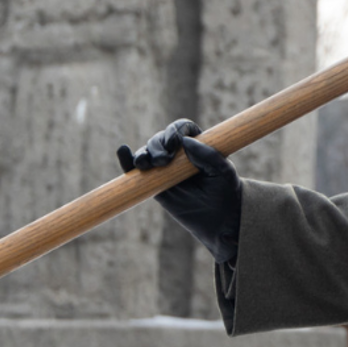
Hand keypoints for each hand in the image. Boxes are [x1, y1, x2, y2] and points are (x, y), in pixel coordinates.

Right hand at [122, 119, 241, 263]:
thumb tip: (186, 141)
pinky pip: (136, 169)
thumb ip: (208, 156)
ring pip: (147, 152)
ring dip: (143, 154)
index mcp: (197, 143)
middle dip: (158, 145)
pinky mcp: (152, 182)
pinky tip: (123, 152)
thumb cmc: (224, 190)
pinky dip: (127, 160)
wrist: (218, 218)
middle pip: (161, 138)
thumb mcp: (223, 172)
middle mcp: (178, 152)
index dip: (174, 131)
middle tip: (163, 161)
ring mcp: (163, 167)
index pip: (182, 128)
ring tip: (145, 164)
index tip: (174, 143)